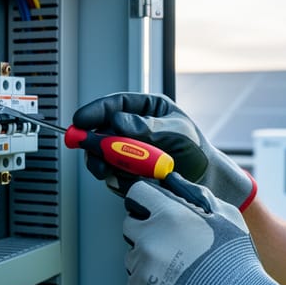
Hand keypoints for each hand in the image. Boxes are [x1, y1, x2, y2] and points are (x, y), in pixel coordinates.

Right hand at [72, 92, 256, 209]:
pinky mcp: (126, 172)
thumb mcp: (177, 130)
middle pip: (100, 130)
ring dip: (102, 162)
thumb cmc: (196, 148)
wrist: (204, 179)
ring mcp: (127, 151)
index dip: (94, 111)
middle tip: (92, 150)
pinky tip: (131, 179)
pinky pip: (111, 174)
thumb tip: (118, 122)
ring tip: (112, 169)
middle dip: (93, 141)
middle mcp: (131, 129)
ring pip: (101, 154)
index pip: (113, 105)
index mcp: (144, 109)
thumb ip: (148, 126)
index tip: (81, 120)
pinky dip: (115, 178)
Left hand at [122, 177, 285, 284]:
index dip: (146, 201)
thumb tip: (175, 183)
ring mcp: (140, 272)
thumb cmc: (235, 262)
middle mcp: (147, 241)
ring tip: (182, 277)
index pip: (137, 195)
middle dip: (147, 233)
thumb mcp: (226, 216)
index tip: (152, 210)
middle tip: (174, 248)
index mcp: (167, 216)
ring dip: (150, 265)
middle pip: (131, 229)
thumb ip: (197, 195)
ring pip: (135, 262)